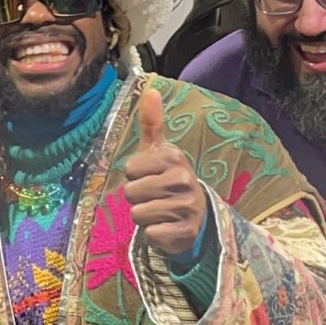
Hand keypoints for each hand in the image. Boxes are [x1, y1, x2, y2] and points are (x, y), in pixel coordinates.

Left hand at [122, 83, 207, 261]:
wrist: (196, 218)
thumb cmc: (168, 181)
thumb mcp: (159, 153)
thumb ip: (152, 123)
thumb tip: (150, 89)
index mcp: (174, 157)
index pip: (129, 169)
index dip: (134, 176)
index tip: (150, 178)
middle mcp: (184, 179)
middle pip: (131, 193)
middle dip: (137, 198)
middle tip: (155, 198)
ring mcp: (187, 207)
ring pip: (138, 214)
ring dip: (144, 217)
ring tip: (160, 212)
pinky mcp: (185, 232)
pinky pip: (150, 233)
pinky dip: (154, 234)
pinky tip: (167, 227)